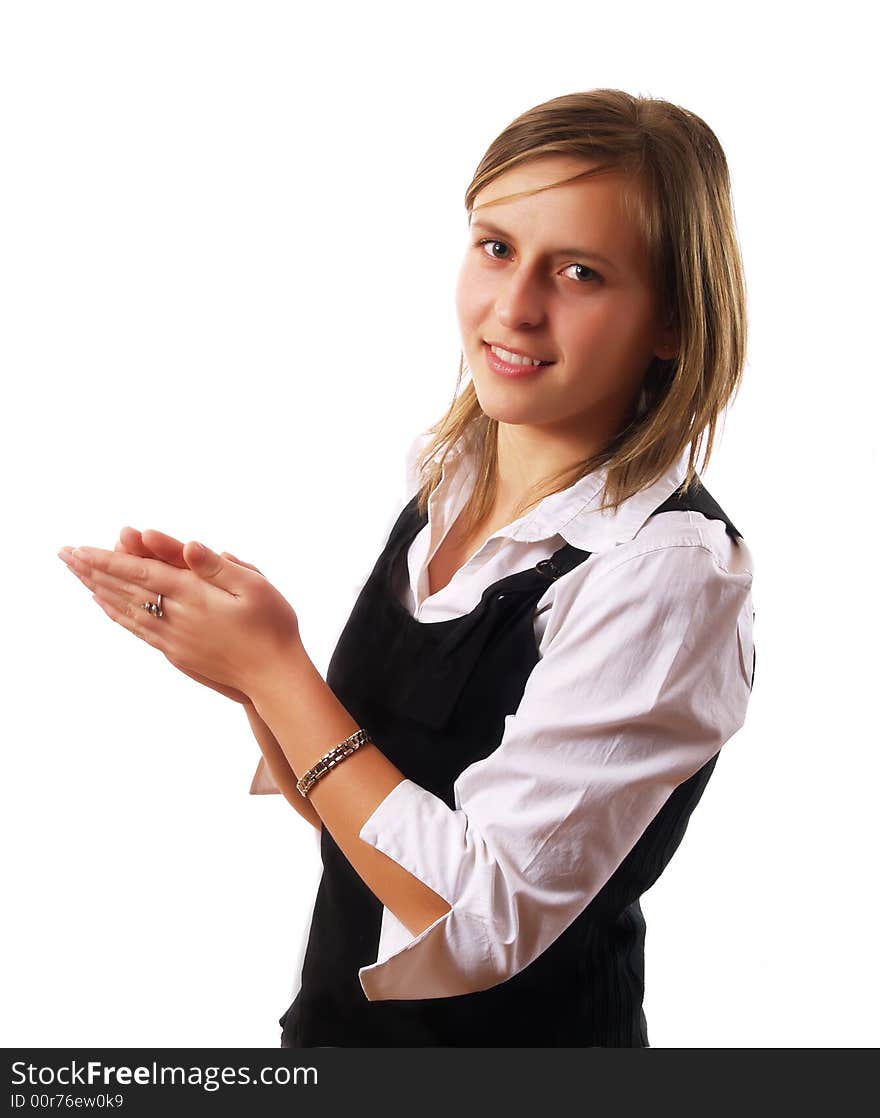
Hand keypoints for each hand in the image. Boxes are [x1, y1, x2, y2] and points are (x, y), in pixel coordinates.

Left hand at [58, 529, 302, 701]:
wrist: (274, 677)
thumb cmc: (272, 627)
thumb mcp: (255, 587)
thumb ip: (218, 566)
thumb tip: (188, 545)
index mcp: (193, 596)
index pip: (141, 572)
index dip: (108, 559)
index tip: (78, 549)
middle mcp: (175, 617)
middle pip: (124, 589)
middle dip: (92, 570)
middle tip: (64, 554)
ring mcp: (173, 638)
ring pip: (125, 609)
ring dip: (98, 588)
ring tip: (77, 575)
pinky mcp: (176, 653)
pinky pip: (136, 628)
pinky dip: (116, 613)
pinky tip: (106, 605)